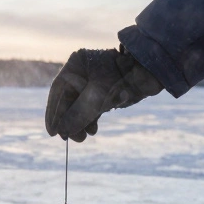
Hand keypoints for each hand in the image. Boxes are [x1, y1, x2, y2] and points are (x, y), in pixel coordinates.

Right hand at [45, 47, 162, 141]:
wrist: (150, 74)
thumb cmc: (122, 80)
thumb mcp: (96, 99)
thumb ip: (77, 115)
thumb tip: (62, 131)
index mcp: (75, 64)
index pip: (58, 92)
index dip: (54, 114)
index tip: (53, 133)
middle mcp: (81, 71)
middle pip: (68, 101)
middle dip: (69, 121)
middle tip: (71, 139)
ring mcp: (93, 80)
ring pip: (80, 105)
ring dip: (80, 123)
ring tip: (83, 138)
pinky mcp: (103, 89)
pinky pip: (91, 106)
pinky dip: (90, 119)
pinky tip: (92, 130)